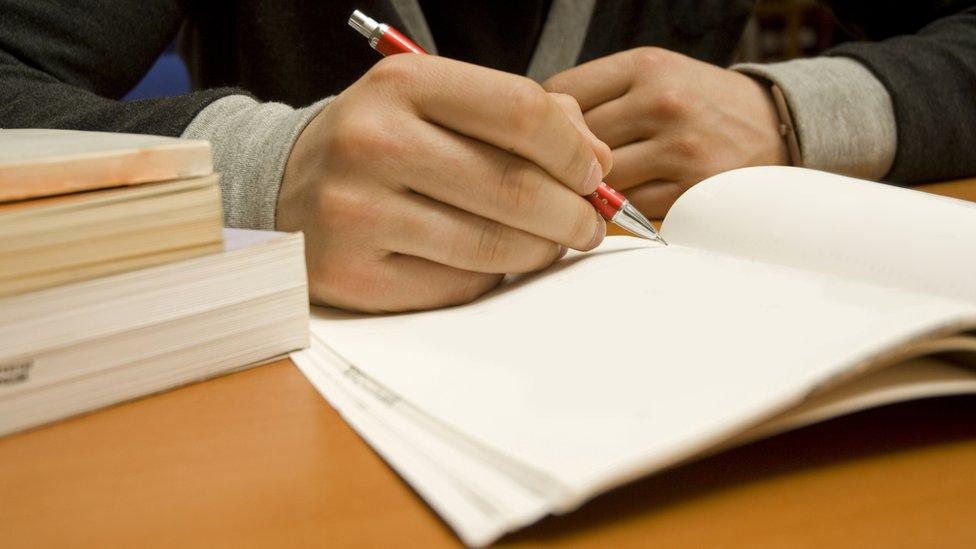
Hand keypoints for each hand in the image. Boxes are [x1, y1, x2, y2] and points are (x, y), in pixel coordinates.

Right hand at [277, 54, 611, 312]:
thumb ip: (520, 118)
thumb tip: (594, 161)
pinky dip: (490, 278)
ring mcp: (357, 212)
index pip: (522, 112)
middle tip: (588, 224)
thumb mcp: (438, 104)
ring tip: (549, 244)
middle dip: (573, 213)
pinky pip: (459, 286)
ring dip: (541, 251)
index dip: (575, 151)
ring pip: (493, 247)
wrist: (289, 187)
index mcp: (402, 85)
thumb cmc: (382, 144)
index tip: (593, 174)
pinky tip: (487, 261)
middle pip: (515, 187)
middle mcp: (373, 142)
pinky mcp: (354, 274)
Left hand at [545, 47, 787, 217]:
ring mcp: (680, 147)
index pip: (563, 93)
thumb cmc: (699, 102)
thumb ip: (603, 93)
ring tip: (588, 191)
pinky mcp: (693, 190)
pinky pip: (631, 207)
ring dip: (588, 190)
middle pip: (576, 139)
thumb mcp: (656, 75)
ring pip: (600, 178)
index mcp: (646, 67)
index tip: (546, 135)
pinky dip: (620, 209)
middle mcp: (663, 101)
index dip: (545, 119)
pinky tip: (621, 204)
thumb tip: (540, 125)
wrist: (775, 125)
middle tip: (557, 173)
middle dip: (561, 159)